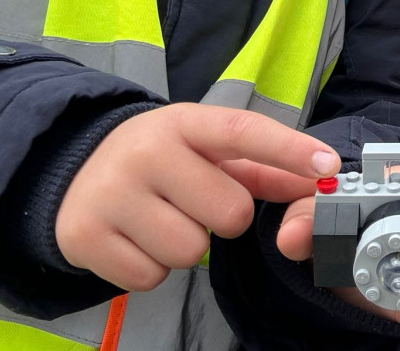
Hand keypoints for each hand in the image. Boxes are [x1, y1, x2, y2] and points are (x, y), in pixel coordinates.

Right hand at [56, 103, 338, 290]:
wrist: (73, 170)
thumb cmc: (160, 160)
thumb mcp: (205, 148)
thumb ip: (264, 166)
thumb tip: (320, 180)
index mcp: (183, 122)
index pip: (244, 132)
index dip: (289, 149)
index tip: (326, 166)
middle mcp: (145, 152)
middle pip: (229, 213)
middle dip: (222, 218)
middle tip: (193, 203)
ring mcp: (111, 193)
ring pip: (190, 251)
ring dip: (185, 245)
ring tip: (161, 219)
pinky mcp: (84, 236)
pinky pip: (151, 277)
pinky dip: (151, 268)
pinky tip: (135, 239)